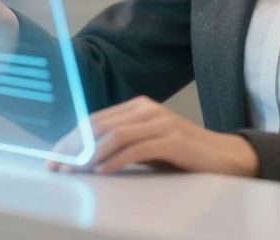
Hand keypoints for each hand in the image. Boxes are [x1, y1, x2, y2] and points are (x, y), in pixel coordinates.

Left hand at [47, 96, 258, 176]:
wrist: (224, 157)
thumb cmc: (181, 155)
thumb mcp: (146, 147)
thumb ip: (122, 145)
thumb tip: (84, 159)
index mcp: (137, 107)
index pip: (95, 120)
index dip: (72, 139)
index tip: (54, 156)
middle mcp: (146, 109)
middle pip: (99, 125)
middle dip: (74, 147)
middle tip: (57, 165)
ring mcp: (160, 121)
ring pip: (115, 135)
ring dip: (90, 155)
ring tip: (75, 171)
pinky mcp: (172, 138)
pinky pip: (136, 148)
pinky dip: (115, 160)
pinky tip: (102, 171)